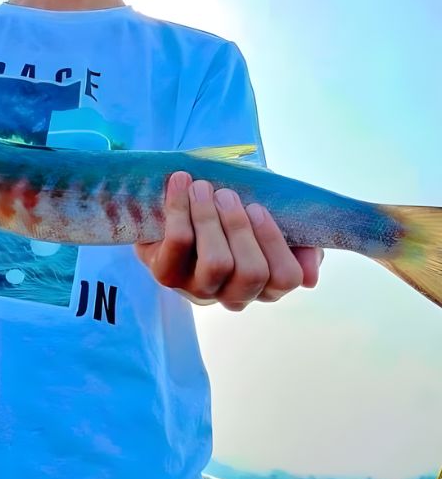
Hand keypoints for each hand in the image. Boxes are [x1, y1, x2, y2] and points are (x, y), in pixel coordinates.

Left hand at [135, 171, 323, 310]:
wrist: (177, 203)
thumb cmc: (229, 214)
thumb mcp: (268, 219)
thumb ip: (299, 243)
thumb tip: (311, 278)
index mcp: (264, 284)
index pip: (285, 279)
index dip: (274, 242)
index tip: (258, 207)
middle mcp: (233, 294)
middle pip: (252, 273)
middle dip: (240, 227)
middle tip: (227, 194)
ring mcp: (199, 289)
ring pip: (216, 263)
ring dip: (211, 218)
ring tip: (203, 188)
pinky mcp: (167, 275)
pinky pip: (179, 244)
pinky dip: (180, 209)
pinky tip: (181, 184)